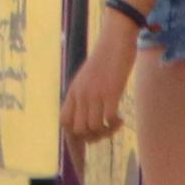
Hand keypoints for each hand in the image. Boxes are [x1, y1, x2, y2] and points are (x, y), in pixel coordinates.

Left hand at [60, 24, 137, 147]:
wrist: (114, 39)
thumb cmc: (105, 58)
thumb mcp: (86, 77)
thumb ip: (83, 93)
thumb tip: (85, 112)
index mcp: (73, 91)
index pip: (64, 121)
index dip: (72, 137)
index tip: (83, 145)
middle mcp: (81, 94)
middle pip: (78, 129)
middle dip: (92, 137)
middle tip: (104, 131)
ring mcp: (95, 93)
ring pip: (93, 127)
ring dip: (105, 132)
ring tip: (114, 125)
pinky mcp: (111, 91)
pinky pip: (108, 119)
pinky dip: (115, 124)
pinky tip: (120, 119)